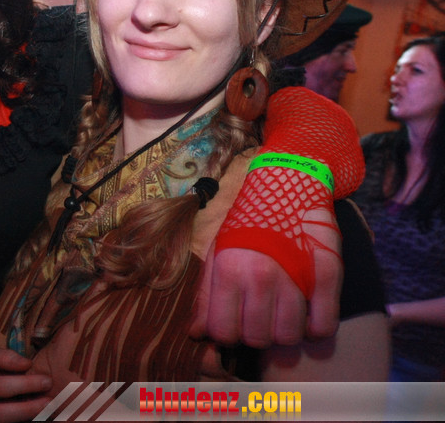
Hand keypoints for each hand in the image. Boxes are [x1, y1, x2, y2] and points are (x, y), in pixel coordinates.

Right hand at [0, 347, 51, 422]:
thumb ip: (5, 357)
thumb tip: (27, 364)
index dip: (23, 383)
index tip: (45, 380)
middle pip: (0, 411)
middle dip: (28, 406)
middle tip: (50, 400)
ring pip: (1, 422)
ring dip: (26, 416)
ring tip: (47, 410)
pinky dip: (21, 422)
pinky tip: (36, 418)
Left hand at [191, 208, 341, 347]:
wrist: (287, 186)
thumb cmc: (247, 222)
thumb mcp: (217, 250)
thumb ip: (205, 294)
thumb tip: (196, 334)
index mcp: (228, 270)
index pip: (224, 332)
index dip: (228, 334)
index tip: (234, 323)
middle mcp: (261, 277)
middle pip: (258, 339)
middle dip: (256, 333)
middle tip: (260, 316)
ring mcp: (296, 278)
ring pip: (289, 337)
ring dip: (285, 332)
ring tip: (282, 312)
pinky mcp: (329, 277)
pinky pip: (322, 328)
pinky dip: (315, 329)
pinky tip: (307, 314)